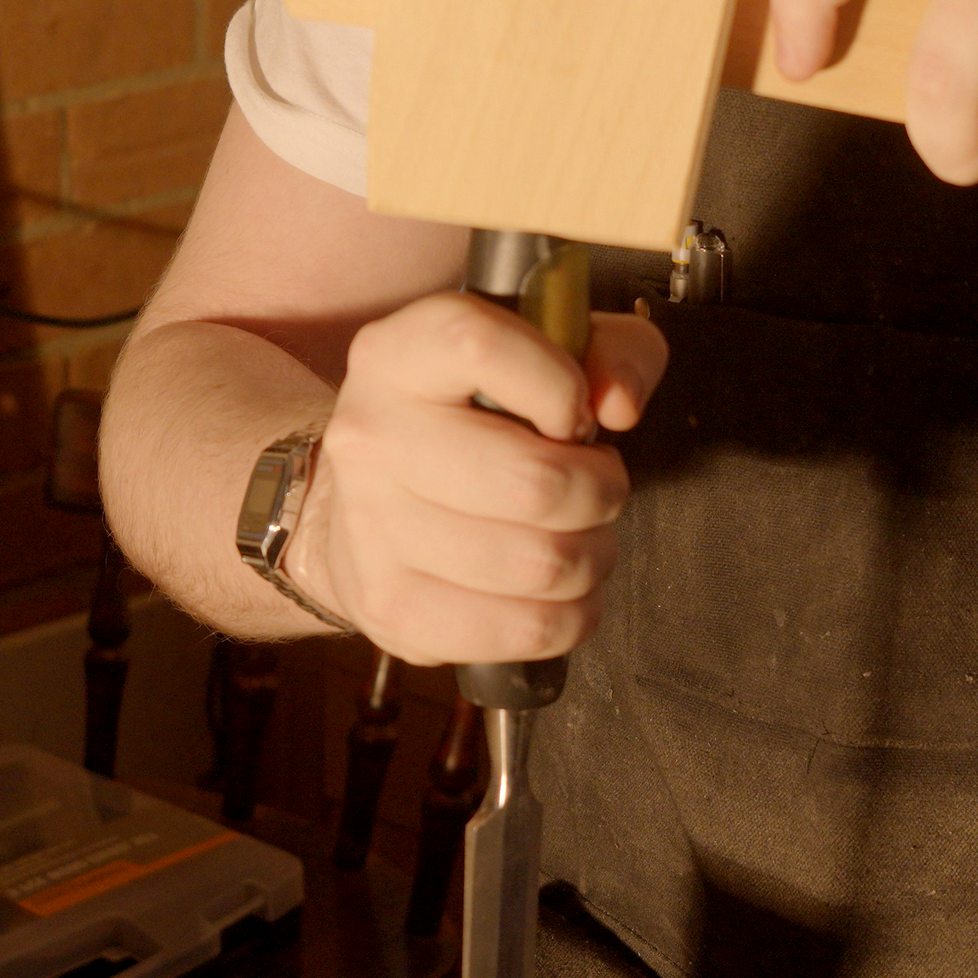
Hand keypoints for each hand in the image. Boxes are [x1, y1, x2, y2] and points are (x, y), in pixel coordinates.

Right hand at [284, 293, 668, 666]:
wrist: (358, 506)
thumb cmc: (471, 422)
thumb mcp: (542, 354)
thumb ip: (610, 351)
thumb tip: (619, 404)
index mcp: (397, 356)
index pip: (479, 347)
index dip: (559, 385)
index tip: (574, 414)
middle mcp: (370, 436)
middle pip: (533, 482)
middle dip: (600, 492)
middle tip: (596, 488)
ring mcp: (371, 530)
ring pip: (541, 564)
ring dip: (592, 558)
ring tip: (579, 538)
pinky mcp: (392, 609)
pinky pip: (525, 630)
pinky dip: (570, 617)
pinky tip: (558, 591)